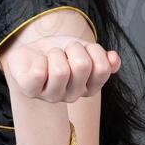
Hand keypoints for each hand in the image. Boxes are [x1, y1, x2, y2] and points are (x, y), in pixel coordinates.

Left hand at [0, 35, 119, 102]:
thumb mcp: (86, 50)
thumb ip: (104, 58)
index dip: (93, 50)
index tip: (83, 49)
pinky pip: (38, 73)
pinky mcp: (30, 91)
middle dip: (73, 48)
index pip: (102, 69)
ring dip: (55, 53)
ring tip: (51, 56)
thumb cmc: (62, 52)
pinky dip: (39, 59)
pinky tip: (38, 62)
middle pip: (82, 65)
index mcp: (89, 88)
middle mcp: (72, 97)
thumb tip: (114, 59)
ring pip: (60, 70)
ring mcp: (50, 96)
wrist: (32, 50)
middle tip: (65, 51)